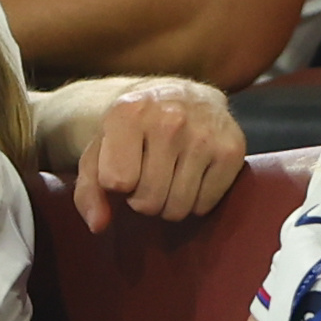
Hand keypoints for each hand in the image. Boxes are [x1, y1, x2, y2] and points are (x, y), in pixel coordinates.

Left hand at [71, 77, 246, 231]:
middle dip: (143, 199)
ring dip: (168, 203)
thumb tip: (99, 225)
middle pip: (149, 201)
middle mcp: (170, 119)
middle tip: (147, 176)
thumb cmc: (131, 129)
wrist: (179, 95)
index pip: (116, 182)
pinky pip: (204, 206)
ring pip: (177, 208)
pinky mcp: (232, 150)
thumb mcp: (99, 149)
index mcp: (129, 113)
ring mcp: (205, 134)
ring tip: (168, 176)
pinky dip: (195, 200)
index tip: (123, 167)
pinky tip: (191, 175)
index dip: (117, 184)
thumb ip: (88, 190)